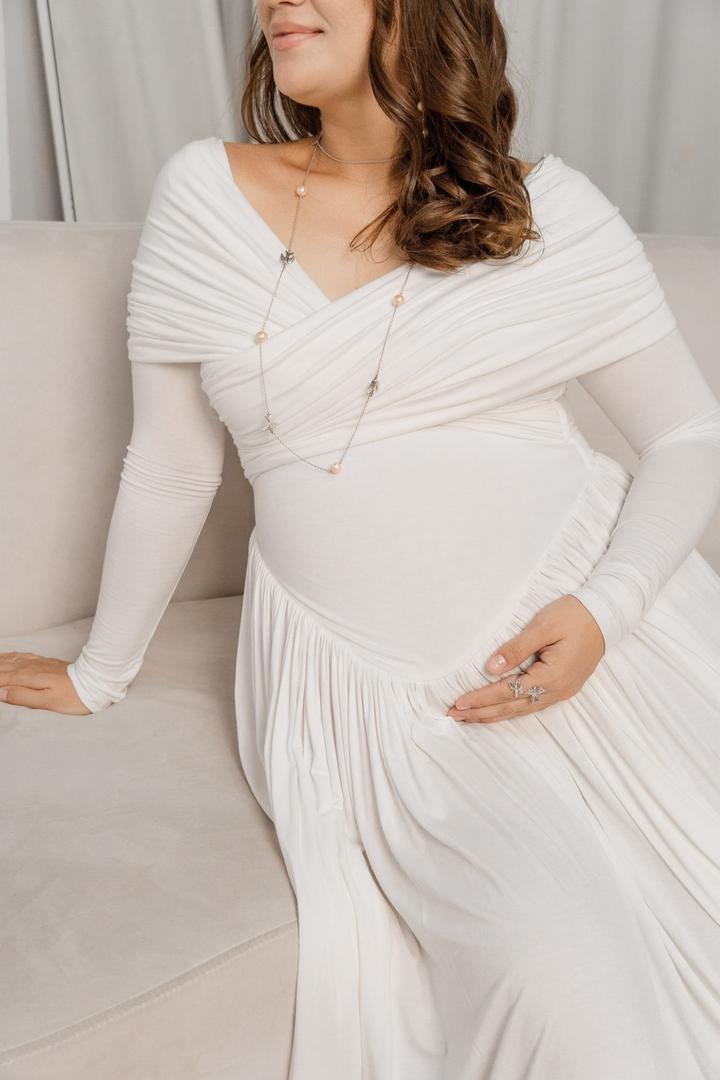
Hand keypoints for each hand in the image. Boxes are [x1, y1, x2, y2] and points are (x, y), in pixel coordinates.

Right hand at [0, 652, 91, 714]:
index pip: (0, 679)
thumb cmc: (74, 696)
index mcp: (28, 678)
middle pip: (2, 668)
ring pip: (10, 660)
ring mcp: (38, 664)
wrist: (95, 682)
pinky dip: (10, 657)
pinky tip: (8, 657)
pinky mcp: (45, 663)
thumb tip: (0, 693)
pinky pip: (22, 656)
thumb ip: (22, 697)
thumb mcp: (47, 703)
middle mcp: (30, 668)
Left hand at [446, 595, 605, 723]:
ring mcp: (562, 692)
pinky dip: (510, 710)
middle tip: (453, 716)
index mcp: (552, 676)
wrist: (607, 615)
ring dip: (494, 715)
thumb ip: (517, 647)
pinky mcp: (563, 688)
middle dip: (481, 713)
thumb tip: (491, 667)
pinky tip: (496, 711)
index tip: (458, 703)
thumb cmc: (575, 615)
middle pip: (512, 707)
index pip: (508, 691)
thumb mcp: (543, 625)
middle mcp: (557, 690)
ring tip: (469, 718)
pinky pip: (531, 705)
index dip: (481, 698)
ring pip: (521, 710)